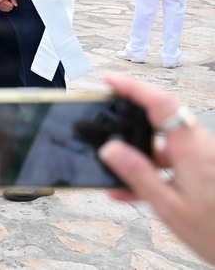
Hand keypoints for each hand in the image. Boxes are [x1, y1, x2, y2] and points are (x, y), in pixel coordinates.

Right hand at [99, 74, 214, 264]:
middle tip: (107, 108)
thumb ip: (137, 176)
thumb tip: (110, 150)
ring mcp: (202, 159)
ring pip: (164, 140)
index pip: (161, 104)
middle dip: (132, 110)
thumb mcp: (168, 206)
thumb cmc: (214, 231)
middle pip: (162, 115)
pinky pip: (171, 159)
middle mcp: (199, 148)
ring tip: (115, 162)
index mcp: (191, 150)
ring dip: (139, 147)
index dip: (134, 87)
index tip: (110, 80)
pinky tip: (130, 190)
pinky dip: (150, 167)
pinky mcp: (203, 172)